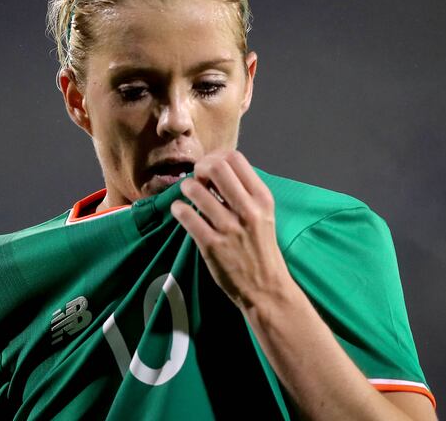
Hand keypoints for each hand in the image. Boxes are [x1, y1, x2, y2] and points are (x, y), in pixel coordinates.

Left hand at [170, 150, 294, 310]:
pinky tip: (180, 211)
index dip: (216, 157)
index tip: (209, 168)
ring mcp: (229, 228)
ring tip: (187, 193)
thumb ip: (245, 193)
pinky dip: (179, 209)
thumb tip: (217, 170)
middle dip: (200, 168)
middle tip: (197, 178)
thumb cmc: (261, 249)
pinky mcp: (212, 245)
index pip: (235, 158)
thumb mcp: (264, 215)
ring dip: (186, 187)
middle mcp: (248, 210)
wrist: (266, 288)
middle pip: (216, 167)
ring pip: (197, 190)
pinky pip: (187, 216)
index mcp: (262, 199)